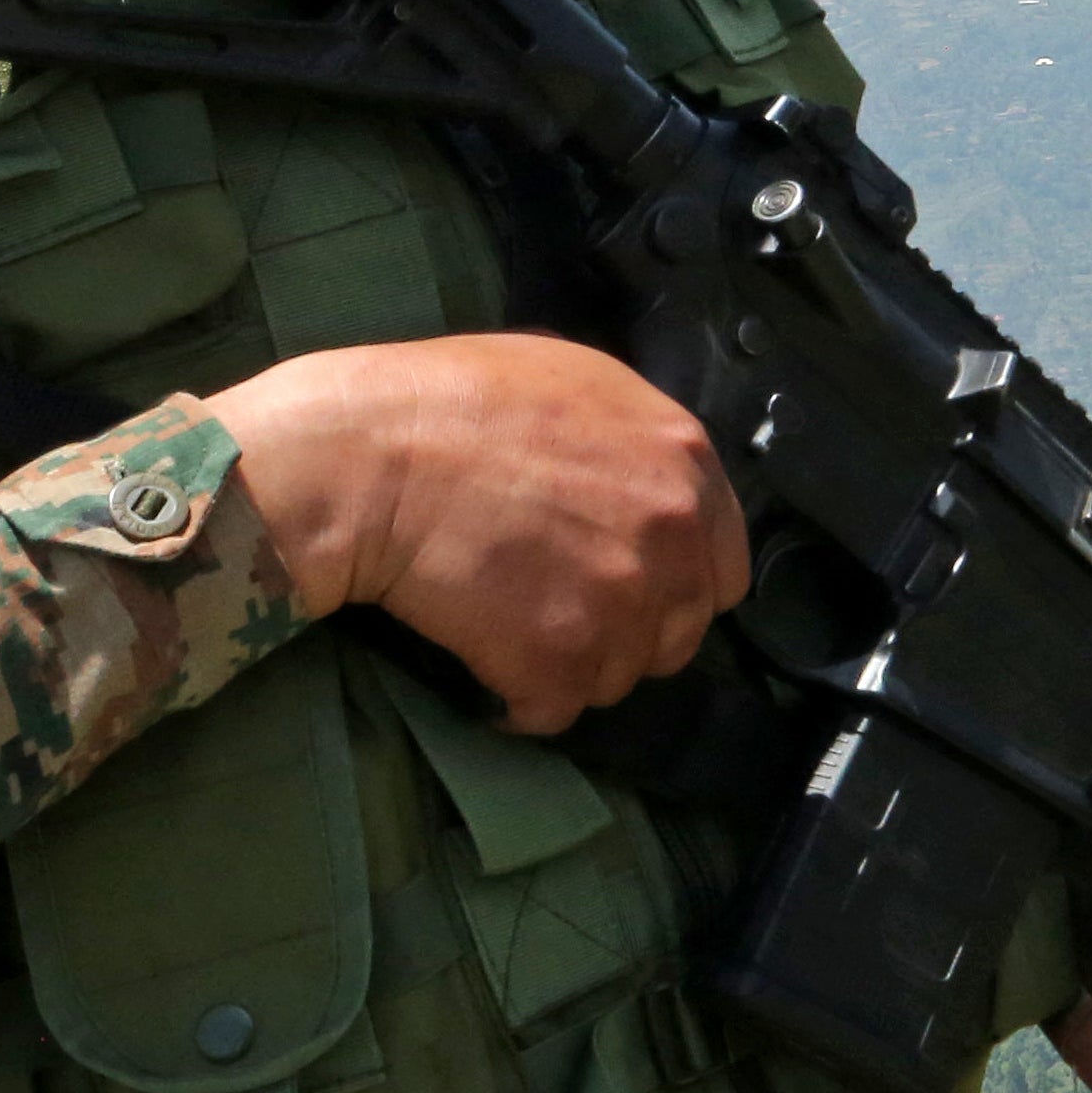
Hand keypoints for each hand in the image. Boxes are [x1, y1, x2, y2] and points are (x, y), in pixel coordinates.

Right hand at [205, 335, 746, 732]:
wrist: (368, 456)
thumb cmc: (453, 401)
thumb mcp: (574, 381)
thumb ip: (632, 443)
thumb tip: (642, 483)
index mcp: (684, 461)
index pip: (723, 569)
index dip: (675, 587)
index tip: (628, 590)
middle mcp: (672, 534)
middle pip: (678, 633)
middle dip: (626, 634)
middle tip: (559, 618)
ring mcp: (620, 600)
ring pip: (616, 677)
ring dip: (569, 669)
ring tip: (512, 635)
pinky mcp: (559, 657)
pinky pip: (553, 711)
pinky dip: (518, 703)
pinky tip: (486, 671)